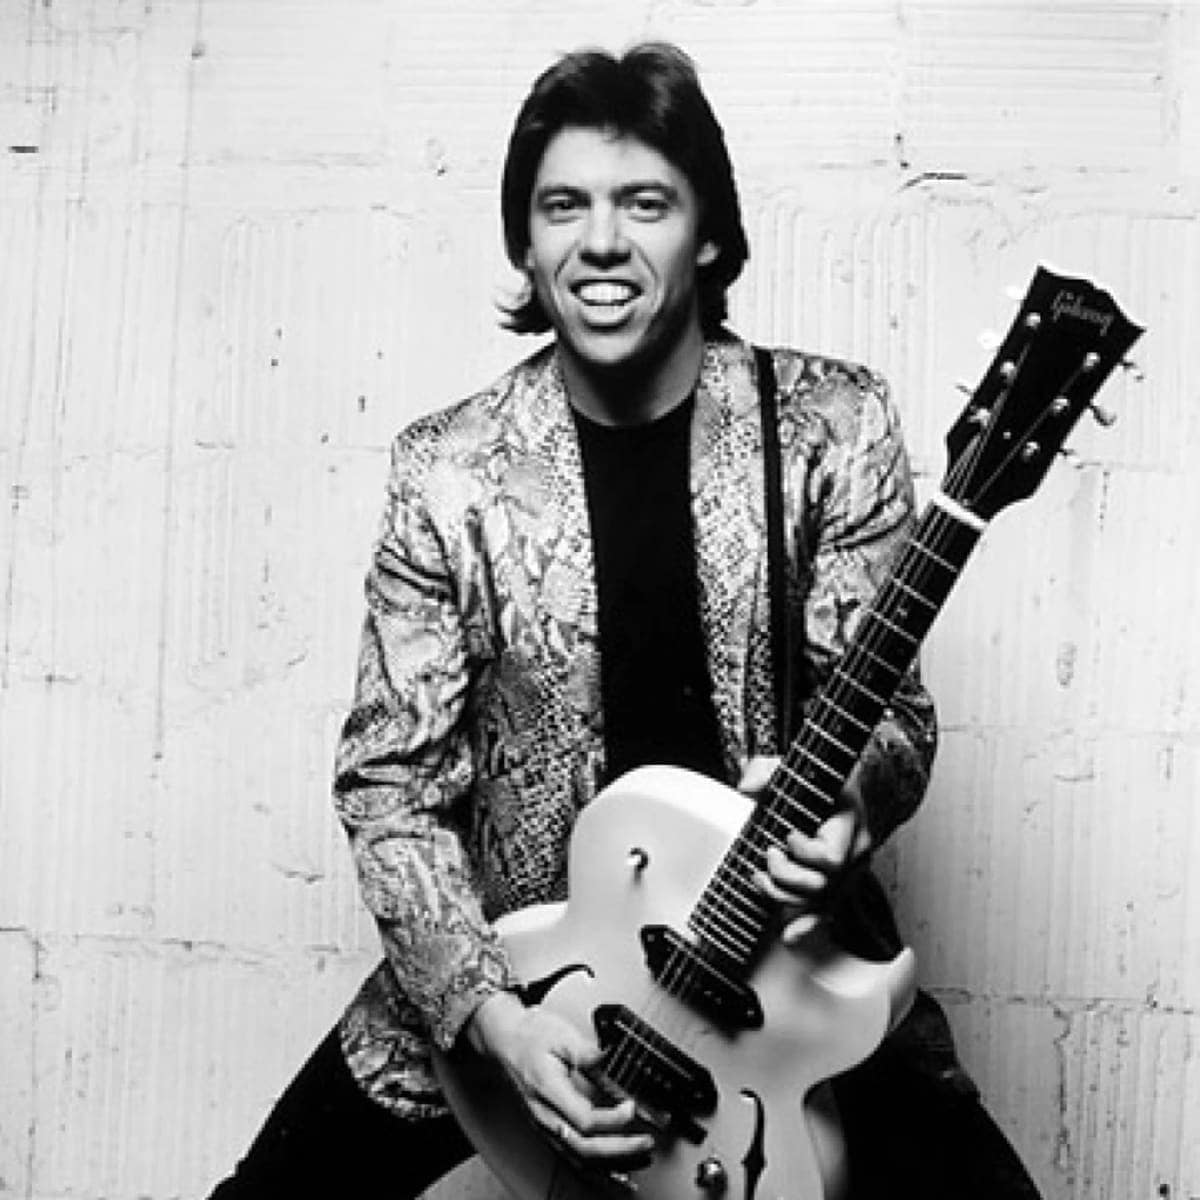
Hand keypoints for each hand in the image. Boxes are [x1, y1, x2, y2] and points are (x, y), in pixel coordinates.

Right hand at [465, 991, 654, 1166]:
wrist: (504, 1040)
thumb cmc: (529, 1035)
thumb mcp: (560, 1034)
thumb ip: (587, 1051)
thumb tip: (611, 1059)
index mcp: (547, 1089)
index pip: (583, 1118)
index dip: (612, 1118)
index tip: (631, 1107)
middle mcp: (543, 1114)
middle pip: (583, 1146)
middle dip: (619, 1149)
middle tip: (645, 1142)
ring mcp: (543, 1124)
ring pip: (577, 1157)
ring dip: (610, 1164)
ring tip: (638, 1158)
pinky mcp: (546, 1127)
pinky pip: (570, 1156)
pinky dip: (594, 1166)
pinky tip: (613, 1167)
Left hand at [738, 756, 872, 943]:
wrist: (841, 791)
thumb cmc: (820, 781)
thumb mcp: (794, 766)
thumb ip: (766, 770)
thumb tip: (746, 787)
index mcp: (849, 823)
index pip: (831, 857)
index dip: (804, 852)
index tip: (787, 835)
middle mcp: (854, 853)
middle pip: (822, 886)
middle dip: (786, 875)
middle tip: (769, 855)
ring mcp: (848, 872)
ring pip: (820, 904)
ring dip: (782, 896)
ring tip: (761, 877)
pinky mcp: (837, 885)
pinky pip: (826, 914)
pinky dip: (806, 927)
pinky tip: (790, 936)